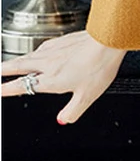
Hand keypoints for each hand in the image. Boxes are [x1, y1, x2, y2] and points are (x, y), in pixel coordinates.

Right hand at [1, 30, 127, 123]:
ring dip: (15, 60)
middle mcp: (48, 63)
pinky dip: (34, 51)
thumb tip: (63, 120)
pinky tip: (38, 51)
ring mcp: (54, 50)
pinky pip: (42, 47)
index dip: (7, 89)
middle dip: (3, 70)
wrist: (107, 40)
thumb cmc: (99, 66)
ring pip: (28, 56)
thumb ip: (73, 110)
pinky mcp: (62, 40)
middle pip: (18, 66)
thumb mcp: (87, 96)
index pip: (23, 86)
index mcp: (52, 79)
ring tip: (7, 64)